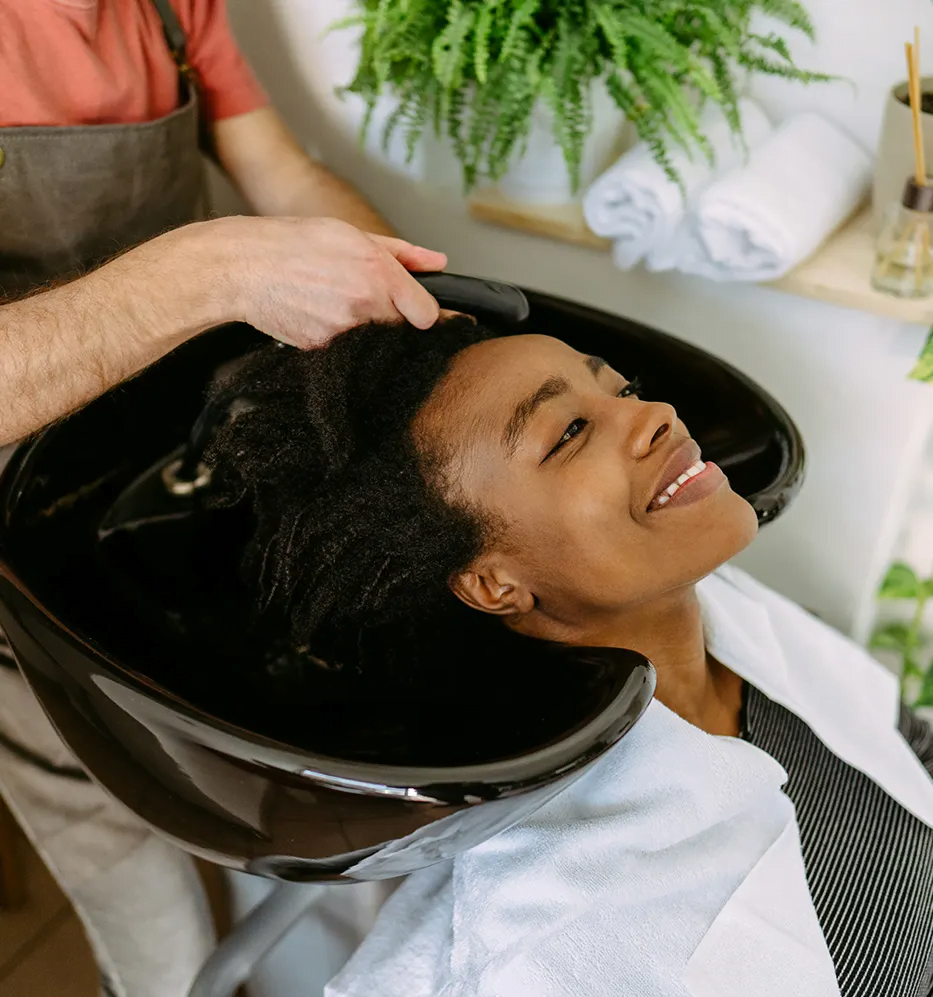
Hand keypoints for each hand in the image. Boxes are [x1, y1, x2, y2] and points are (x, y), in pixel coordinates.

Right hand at [208, 216, 447, 347]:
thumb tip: (439, 263)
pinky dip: (337, 334)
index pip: (427, 315)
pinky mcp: (323, 349)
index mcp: (378, 274)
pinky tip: (317, 312)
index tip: (413, 308)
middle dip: (388, 314)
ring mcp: (343, 332)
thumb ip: (403, 253)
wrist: (245, 268)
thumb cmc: (295, 244)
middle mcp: (365, 306)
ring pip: (372, 339)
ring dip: (362, 325)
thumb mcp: (352, 235)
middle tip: (357, 293)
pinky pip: (345, 347)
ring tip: (333, 299)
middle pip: (399, 328)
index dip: (421, 311)